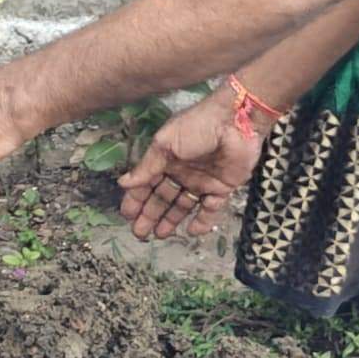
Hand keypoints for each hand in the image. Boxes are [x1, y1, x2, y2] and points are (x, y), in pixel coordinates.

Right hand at [119, 92, 264, 242]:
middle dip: (150, 214)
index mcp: (166, 159)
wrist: (235, 122)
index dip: (137, 199)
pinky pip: (211, 209)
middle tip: (140, 233)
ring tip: (160, 235)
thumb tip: (123, 183)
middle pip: (163, 198)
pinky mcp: (223, 188)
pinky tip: (191, 231)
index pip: (147, 183)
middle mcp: (182, 172)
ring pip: (184, 205)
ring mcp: (203, 181)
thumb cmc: (196, 128)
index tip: (127, 215)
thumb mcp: (165, 144)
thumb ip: (147, 166)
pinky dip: (202, 221)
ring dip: (171, 220)